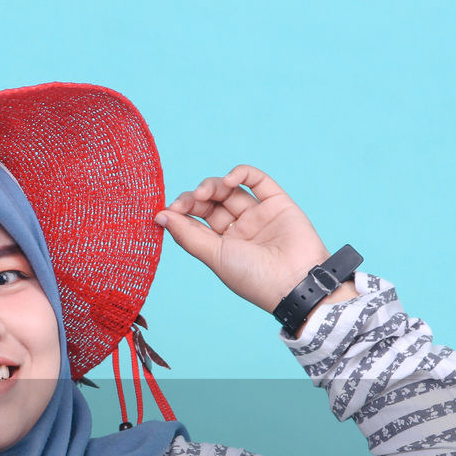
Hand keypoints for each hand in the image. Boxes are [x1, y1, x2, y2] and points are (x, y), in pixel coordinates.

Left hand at [157, 165, 351, 315]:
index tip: (168, 210)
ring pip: (229, 190)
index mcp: (221, 246)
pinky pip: (256, 180)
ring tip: (204, 192)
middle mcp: (239, 229)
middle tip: (188, 201)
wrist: (295, 282)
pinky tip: (228, 180)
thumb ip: (187, 235)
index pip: (195, 220)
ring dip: (212, 185)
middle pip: (210, 203)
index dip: (181, 211)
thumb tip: (159, 216)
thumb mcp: (214, 256)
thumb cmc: (253, 277)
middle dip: (195, 197)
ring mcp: (258, 215)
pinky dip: (240, 173)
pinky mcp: (277, 202)